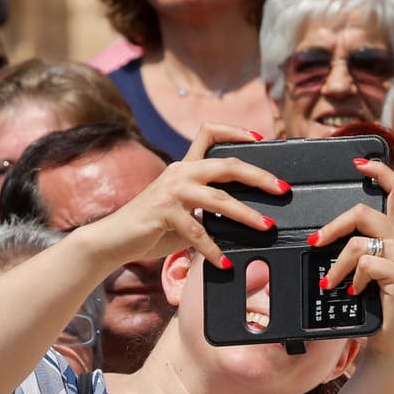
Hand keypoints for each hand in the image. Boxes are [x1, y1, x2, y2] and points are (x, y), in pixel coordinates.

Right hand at [74, 123, 284, 269]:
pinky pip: (196, 231)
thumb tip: (245, 219)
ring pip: (218, 198)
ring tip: (266, 226)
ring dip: (246, 214)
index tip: (259, 138)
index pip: (209, 133)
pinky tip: (224, 261)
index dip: (235, 131)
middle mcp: (179, 173)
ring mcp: (171, 191)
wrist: (112, 238)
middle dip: (258, 177)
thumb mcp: (184, 210)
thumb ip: (208, 209)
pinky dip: (213, 249)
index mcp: (185, 167)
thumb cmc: (152, 226)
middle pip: (226, 165)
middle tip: (281, 188)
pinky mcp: (163, 213)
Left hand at [312, 158, 393, 361]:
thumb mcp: (367, 267)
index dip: (379, 171)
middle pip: (364, 211)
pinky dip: (350, 278)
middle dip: (332, 226)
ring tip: (330, 283)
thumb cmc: (375, 302)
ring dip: (336, 265)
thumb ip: (358, 246)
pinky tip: (353, 291)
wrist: (392, 337)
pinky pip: (363, 263)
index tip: (359, 162)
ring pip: (357, 242)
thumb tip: (323, 236)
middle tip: (314, 243)